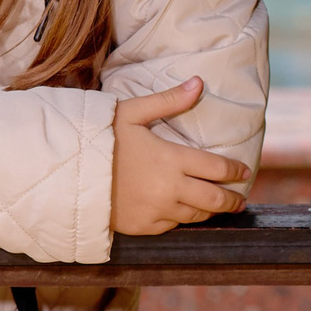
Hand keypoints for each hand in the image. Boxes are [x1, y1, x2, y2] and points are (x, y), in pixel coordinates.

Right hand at [111, 76, 250, 236]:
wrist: (65, 174)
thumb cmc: (97, 139)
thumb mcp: (130, 113)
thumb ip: (168, 101)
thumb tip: (199, 83)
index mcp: (171, 159)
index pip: (218, 169)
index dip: (236, 171)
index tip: (245, 171)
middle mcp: (170, 189)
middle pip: (216, 199)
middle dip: (233, 199)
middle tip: (240, 198)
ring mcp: (157, 211)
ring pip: (196, 216)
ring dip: (210, 211)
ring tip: (216, 207)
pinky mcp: (143, 227)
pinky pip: (172, 226)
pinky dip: (181, 219)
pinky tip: (182, 212)